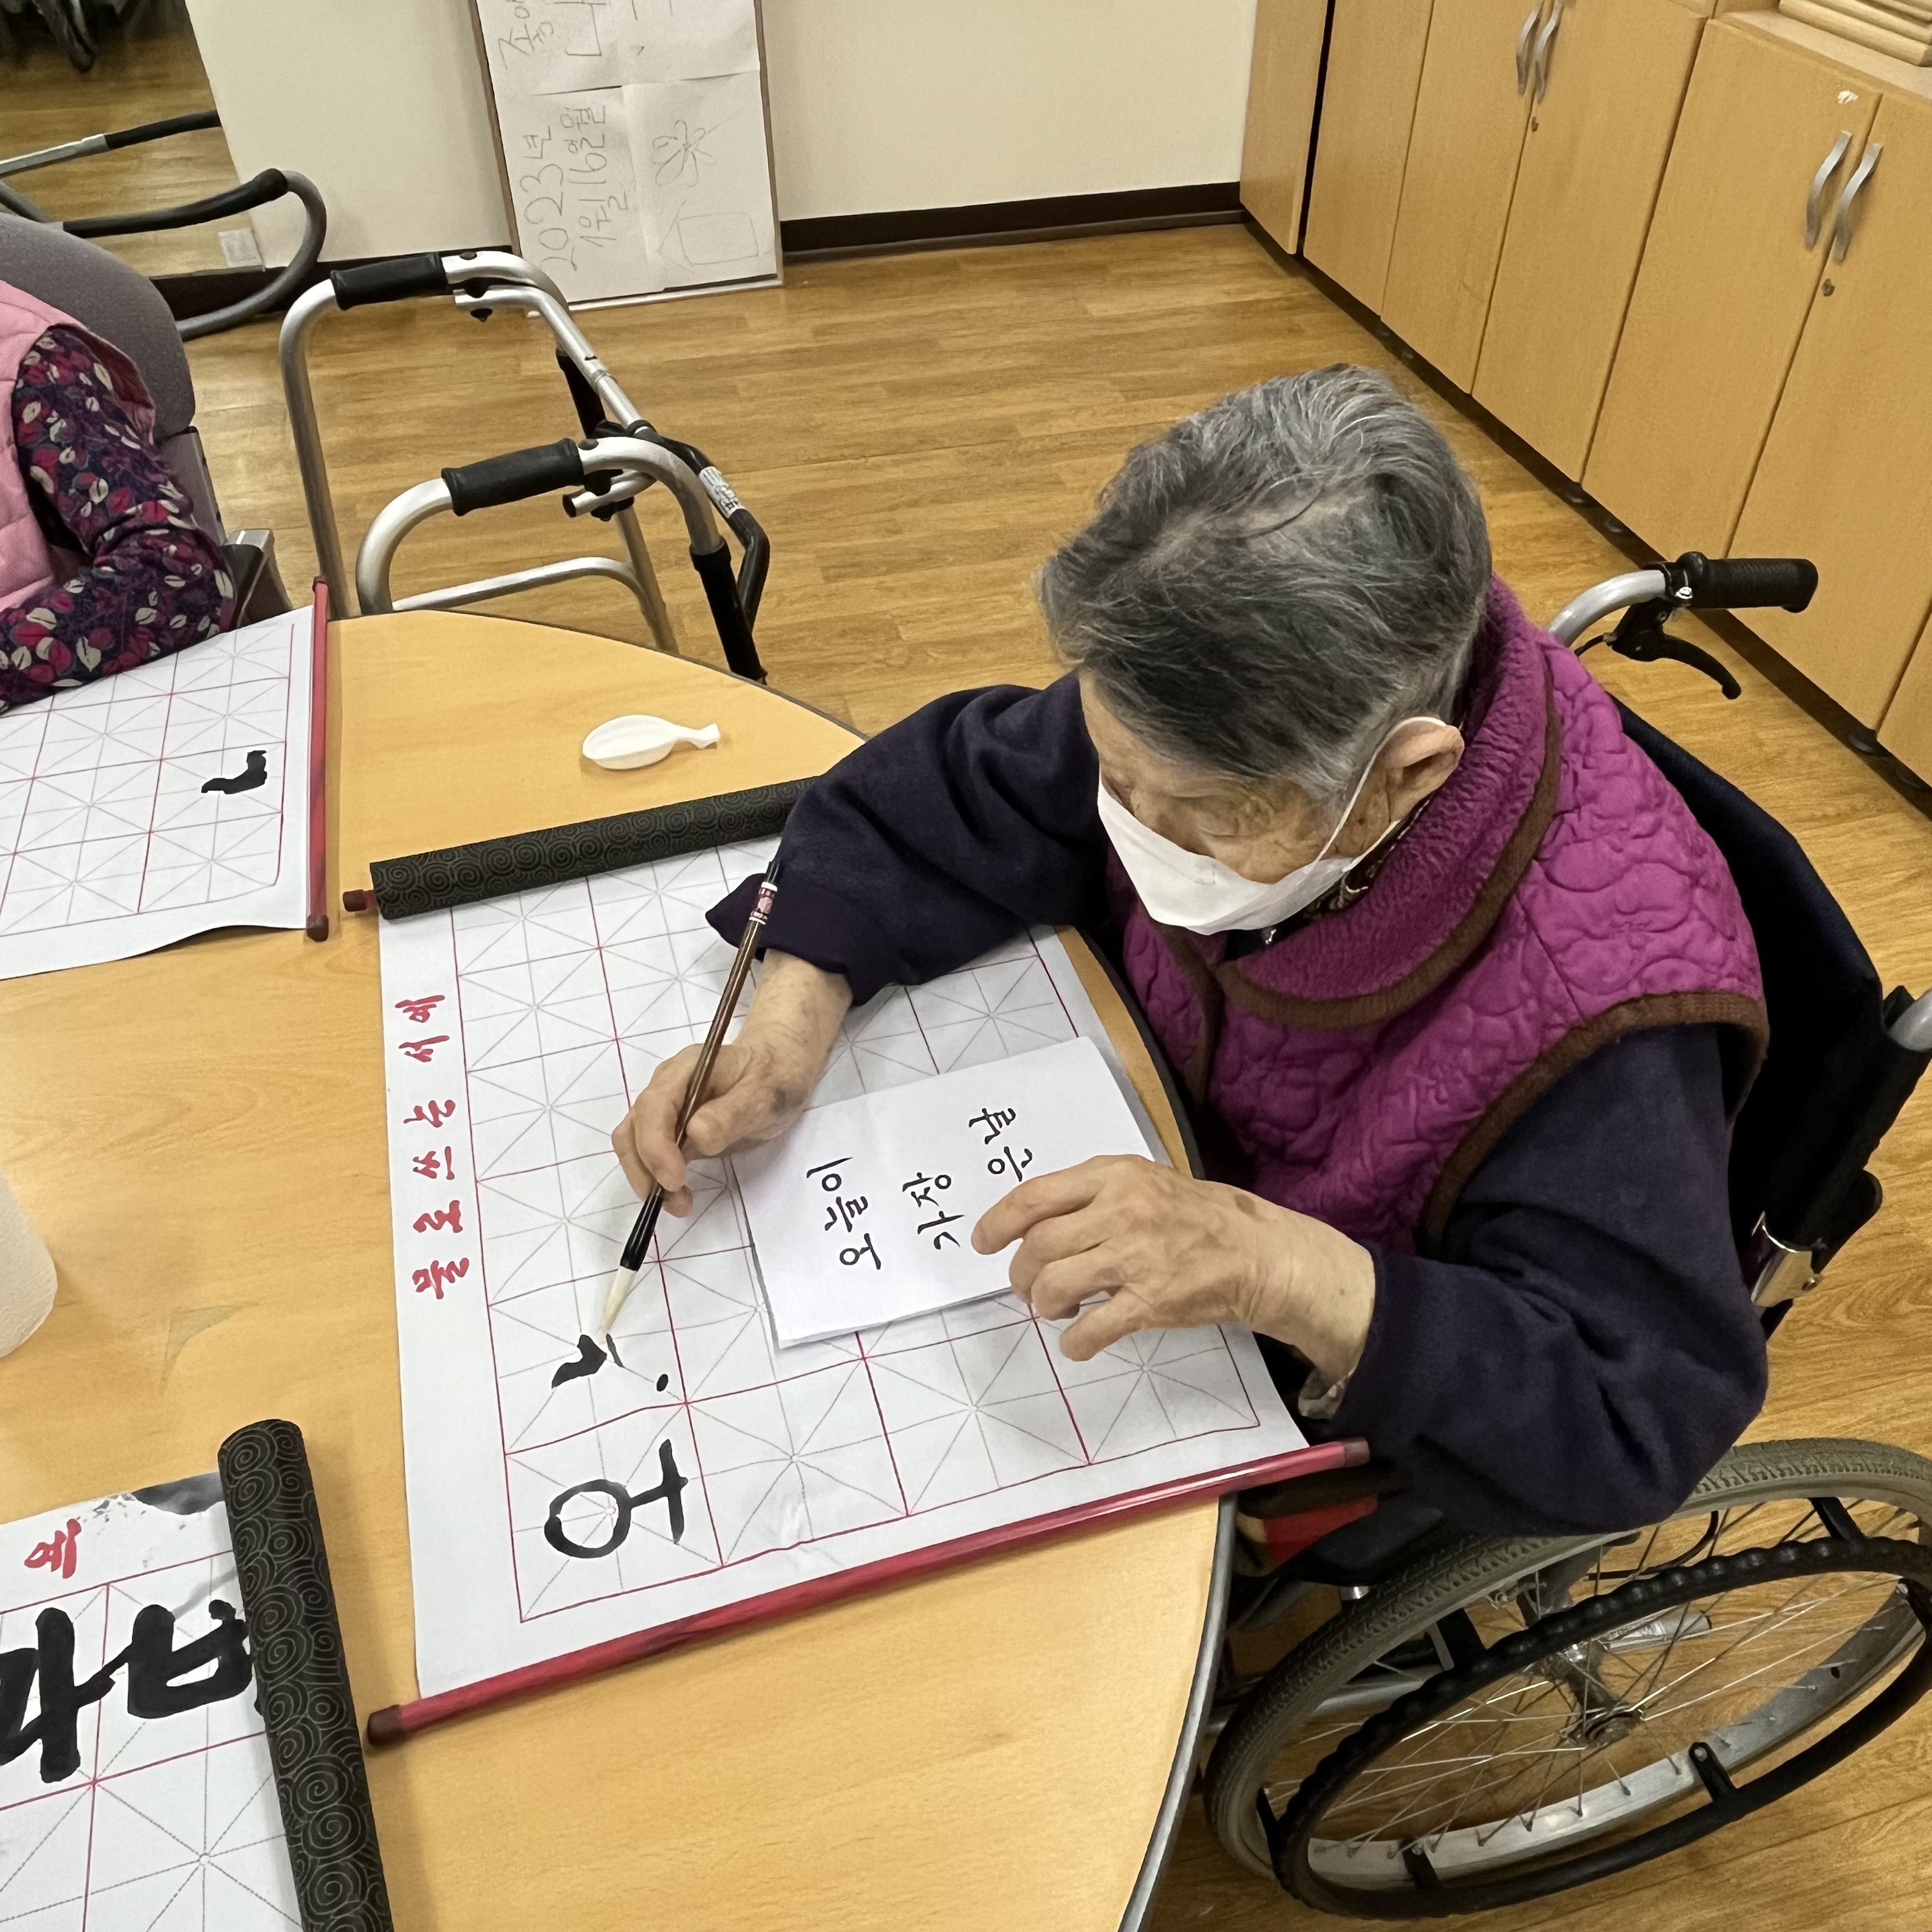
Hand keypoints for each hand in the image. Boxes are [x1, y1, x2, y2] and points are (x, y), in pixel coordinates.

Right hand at [611, 951, 850, 1212]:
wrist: (779, 1067)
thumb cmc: (775, 1077)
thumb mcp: (765, 1094)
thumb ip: (732, 1113)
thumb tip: (695, 1134)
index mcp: (687, 1070)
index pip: (654, 1106)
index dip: (656, 1146)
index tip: (674, 1179)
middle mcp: (667, 1085)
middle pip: (634, 1128)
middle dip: (647, 1169)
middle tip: (676, 1201)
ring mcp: (666, 1107)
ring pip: (634, 1143)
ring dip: (646, 1177)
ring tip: (678, 1203)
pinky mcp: (671, 1128)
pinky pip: (649, 1153)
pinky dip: (655, 1177)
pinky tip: (678, 1194)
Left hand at [972, 1156, 1375, 1378]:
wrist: (1256, 1252)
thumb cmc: (1196, 1217)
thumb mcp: (1143, 1183)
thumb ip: (1092, 1196)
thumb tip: (1035, 1225)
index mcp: (1113, 1177)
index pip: (1035, 1195)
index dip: (998, 1222)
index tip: (982, 1242)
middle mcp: (1121, 1210)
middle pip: (1038, 1245)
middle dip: (1021, 1274)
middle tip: (1028, 1288)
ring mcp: (1136, 1256)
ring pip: (1055, 1285)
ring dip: (1043, 1304)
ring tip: (1054, 1309)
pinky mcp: (1152, 1300)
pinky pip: (1092, 1328)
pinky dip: (1075, 1342)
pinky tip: (1079, 1341)